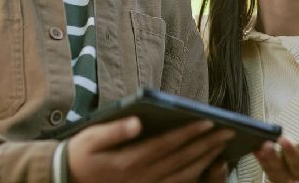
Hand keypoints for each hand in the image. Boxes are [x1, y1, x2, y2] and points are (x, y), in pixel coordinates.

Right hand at [67, 116, 232, 182]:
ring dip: (206, 160)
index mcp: (129, 162)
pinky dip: (196, 176)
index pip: (167, 145)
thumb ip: (113, 131)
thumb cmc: (82, 154)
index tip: (208, 121)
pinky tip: (208, 165)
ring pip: (184, 175)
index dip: (188, 133)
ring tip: (223, 146)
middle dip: (206, 145)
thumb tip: (136, 122)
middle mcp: (142, 177)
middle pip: (181, 160)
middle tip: (228, 131)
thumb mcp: (91, 138)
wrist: (70, 181)